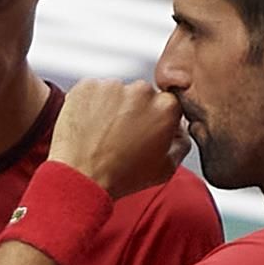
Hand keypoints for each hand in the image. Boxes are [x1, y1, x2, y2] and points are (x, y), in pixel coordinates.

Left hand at [50, 78, 187, 198]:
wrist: (82, 178)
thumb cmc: (122, 177)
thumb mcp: (166, 169)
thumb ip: (181, 143)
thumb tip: (179, 129)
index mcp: (166, 107)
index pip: (166, 103)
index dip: (154, 118)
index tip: (144, 131)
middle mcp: (142, 91)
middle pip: (141, 95)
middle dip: (133, 110)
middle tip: (121, 136)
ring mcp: (113, 86)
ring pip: (116, 92)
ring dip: (111, 107)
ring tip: (103, 134)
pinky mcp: (87, 86)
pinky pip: (92, 91)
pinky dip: (90, 104)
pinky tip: (89, 126)